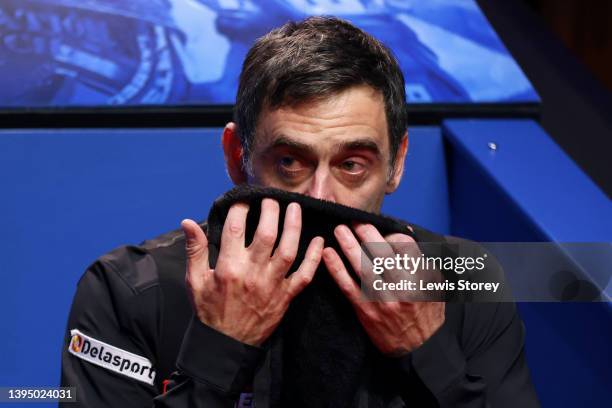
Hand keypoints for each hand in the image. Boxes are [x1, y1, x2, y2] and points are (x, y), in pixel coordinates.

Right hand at [181, 199, 323, 345]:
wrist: (226, 345)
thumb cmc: (209, 311)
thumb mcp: (195, 281)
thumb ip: (195, 250)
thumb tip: (188, 222)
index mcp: (229, 267)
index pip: (235, 228)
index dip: (239, 208)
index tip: (242, 199)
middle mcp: (253, 273)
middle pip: (266, 234)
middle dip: (270, 211)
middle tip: (271, 199)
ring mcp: (272, 285)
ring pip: (288, 250)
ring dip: (294, 226)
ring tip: (295, 207)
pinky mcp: (286, 296)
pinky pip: (304, 275)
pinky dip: (314, 258)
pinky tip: (319, 240)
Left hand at [322, 223, 444, 355]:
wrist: (421, 348)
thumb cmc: (427, 311)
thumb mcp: (436, 283)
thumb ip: (421, 258)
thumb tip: (402, 232)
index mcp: (421, 277)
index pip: (404, 246)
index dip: (390, 234)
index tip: (381, 228)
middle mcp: (403, 287)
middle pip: (381, 252)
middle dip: (365, 232)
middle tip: (353, 219)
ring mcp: (383, 299)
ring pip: (363, 266)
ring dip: (348, 245)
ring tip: (338, 230)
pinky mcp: (366, 310)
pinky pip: (348, 286)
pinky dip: (336, 269)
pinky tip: (328, 255)